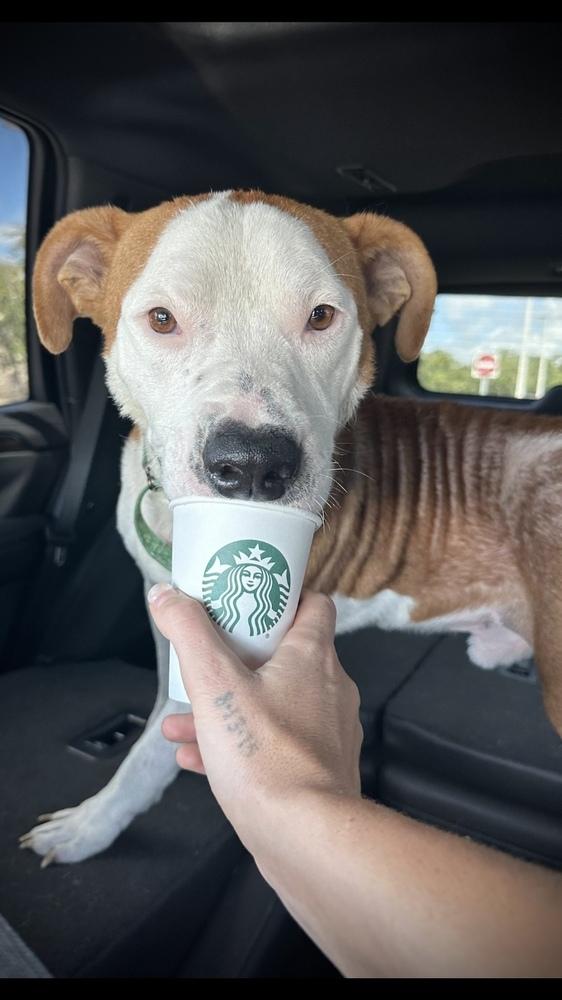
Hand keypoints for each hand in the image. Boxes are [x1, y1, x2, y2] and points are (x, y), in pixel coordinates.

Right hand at [148, 585, 362, 852]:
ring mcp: (328, 733)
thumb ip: (188, 634)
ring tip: (183, 719)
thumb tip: (166, 596)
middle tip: (207, 660)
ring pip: (274, 706)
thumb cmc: (266, 758)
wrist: (305, 837)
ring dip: (230, 707)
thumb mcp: (214, 684)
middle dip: (238, 659)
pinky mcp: (320, 773)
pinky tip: (197, 758)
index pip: (313, 605)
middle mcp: (330, 690)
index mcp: (313, 657)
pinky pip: (275, 747)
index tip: (247, 599)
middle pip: (287, 656)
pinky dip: (239, 746)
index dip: (282, 597)